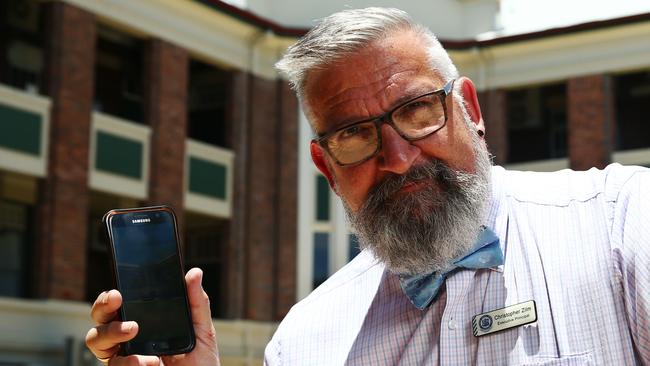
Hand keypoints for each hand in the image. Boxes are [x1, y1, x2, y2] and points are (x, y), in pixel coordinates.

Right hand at [85, 268, 219, 364]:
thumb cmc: (199, 358)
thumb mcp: (201, 328)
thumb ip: (196, 302)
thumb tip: (194, 273)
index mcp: (143, 320)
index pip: (118, 303)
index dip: (110, 295)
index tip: (118, 290)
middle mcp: (127, 337)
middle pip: (100, 318)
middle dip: (103, 306)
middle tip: (118, 300)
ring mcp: (125, 356)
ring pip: (97, 341)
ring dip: (112, 332)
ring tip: (133, 330)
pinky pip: (116, 364)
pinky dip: (130, 361)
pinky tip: (150, 361)